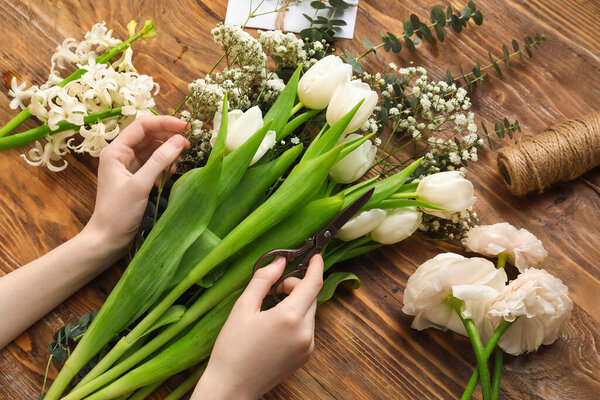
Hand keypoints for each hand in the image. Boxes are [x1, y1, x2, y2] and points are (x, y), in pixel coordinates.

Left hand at [83, 115, 188, 255]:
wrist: (107, 239)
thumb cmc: (118, 213)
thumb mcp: (140, 185)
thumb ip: (159, 161)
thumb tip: (180, 140)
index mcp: (115, 151)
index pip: (142, 125)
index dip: (165, 123)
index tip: (186, 127)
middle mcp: (121, 154)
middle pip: (149, 135)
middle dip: (169, 138)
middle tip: (189, 144)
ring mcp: (129, 166)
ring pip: (153, 149)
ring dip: (168, 153)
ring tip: (177, 165)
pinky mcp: (136, 178)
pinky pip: (154, 163)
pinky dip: (164, 166)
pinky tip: (169, 176)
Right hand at [192, 255, 323, 399]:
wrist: (232, 387)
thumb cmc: (232, 348)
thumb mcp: (242, 308)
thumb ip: (263, 280)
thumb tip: (279, 262)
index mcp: (290, 317)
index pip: (313, 283)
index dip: (316, 266)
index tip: (315, 255)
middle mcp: (305, 332)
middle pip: (311, 296)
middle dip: (296, 285)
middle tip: (273, 289)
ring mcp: (308, 346)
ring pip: (310, 311)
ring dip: (297, 302)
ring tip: (271, 309)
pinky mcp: (305, 355)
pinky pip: (307, 327)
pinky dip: (297, 318)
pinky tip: (275, 325)